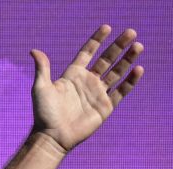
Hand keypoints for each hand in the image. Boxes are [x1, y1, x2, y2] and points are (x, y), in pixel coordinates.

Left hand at [30, 24, 144, 153]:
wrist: (53, 137)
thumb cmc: (44, 113)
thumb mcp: (41, 88)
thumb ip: (42, 68)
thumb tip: (34, 51)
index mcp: (73, 75)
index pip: (88, 52)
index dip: (97, 40)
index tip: (107, 27)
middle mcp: (87, 82)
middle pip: (107, 59)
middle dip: (119, 46)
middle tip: (131, 32)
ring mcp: (98, 94)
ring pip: (117, 72)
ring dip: (128, 59)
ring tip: (138, 46)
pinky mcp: (105, 107)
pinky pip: (121, 91)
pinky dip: (130, 81)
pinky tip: (138, 69)